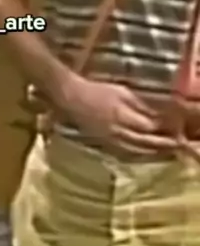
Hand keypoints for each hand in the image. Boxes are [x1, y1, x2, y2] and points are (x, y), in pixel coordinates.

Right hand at [63, 75, 177, 154]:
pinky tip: (144, 153)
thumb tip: (157, 115)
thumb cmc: (96, 91)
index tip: (174, 130)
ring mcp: (110, 140)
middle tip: (174, 145)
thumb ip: (139, 104)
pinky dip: (137, 154)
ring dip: (150, 152)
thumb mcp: (121, 92)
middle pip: (143, 142)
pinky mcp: (104, 144)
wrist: (72, 99)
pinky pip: (124, 153)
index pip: (147, 128)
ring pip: (135, 151)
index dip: (161, 131)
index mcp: (121, 115)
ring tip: (163, 152)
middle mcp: (117, 132)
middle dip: (160, 145)